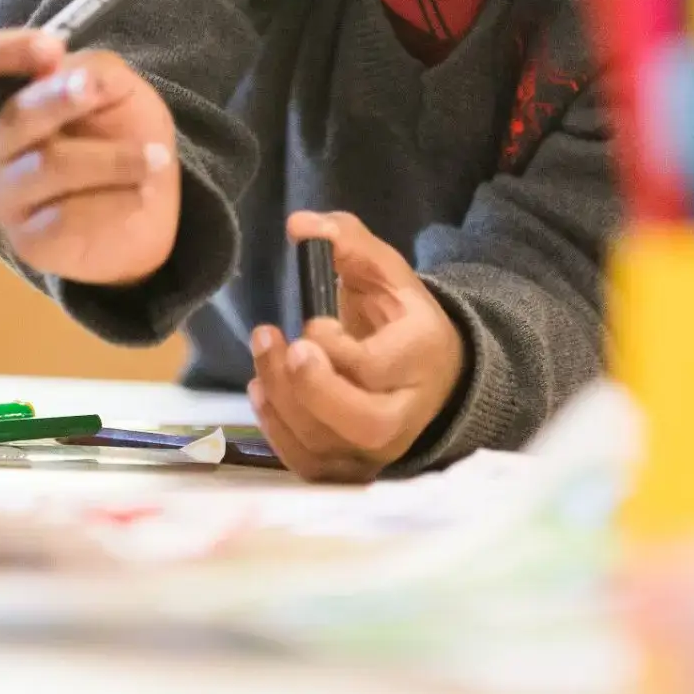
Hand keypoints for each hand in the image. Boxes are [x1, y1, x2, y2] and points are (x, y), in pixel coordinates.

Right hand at [0, 30, 179, 286]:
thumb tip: (71, 74)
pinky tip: (140, 197)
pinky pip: (66, 217)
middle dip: (61, 99)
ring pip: (49, 166)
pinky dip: (114, 202)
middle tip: (100, 90)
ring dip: (113, 159)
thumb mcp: (118, 90)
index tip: (52, 49)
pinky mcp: (28, 240)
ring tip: (156, 159)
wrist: (146, 206)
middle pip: (11, 116)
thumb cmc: (120, 133)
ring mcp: (5, 193)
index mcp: (6, 93)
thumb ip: (93, 72)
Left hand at [247, 211, 464, 481]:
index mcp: (422, 356)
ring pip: (327, 446)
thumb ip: (347, 241)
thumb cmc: (399, 319)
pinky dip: (276, 430)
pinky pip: (309, 466)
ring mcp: (379, 451)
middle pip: (364, 422)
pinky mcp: (351, 470)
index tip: (313, 321)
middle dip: (312, 388)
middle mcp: (407, 414)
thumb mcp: (385, 272)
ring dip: (282, 400)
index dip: (337, 348)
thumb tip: (299, 224)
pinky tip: (262, 389)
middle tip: (286, 347)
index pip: (378, 367)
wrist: (430, 375)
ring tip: (264, 349)